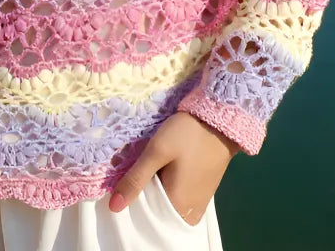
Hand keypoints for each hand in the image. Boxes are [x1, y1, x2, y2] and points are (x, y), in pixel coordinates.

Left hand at [109, 112, 238, 224]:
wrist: (220, 118)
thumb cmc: (188, 134)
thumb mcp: (157, 151)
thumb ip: (136, 179)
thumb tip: (114, 207)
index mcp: (177, 208)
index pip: (144, 216)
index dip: (131, 201)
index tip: (121, 184)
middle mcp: (189, 213)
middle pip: (156, 212)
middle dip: (143, 195)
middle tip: (132, 172)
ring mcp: (198, 203)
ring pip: (167, 204)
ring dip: (154, 190)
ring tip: (146, 169)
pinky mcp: (202, 192)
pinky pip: (178, 198)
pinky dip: (167, 188)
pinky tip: (161, 171)